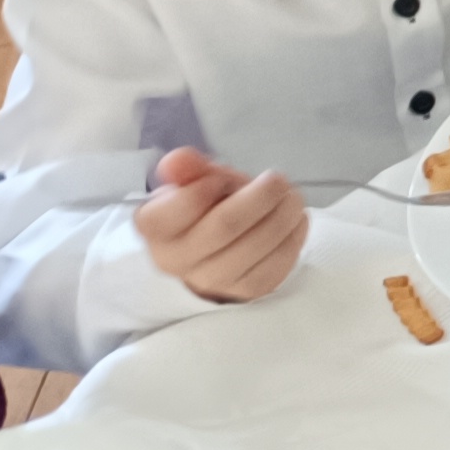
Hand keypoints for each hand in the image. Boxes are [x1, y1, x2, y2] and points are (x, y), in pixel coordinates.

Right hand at [137, 148, 304, 304]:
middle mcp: (175, 260)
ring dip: (284, 216)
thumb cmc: (204, 208)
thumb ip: (188, 169)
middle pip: (226, 225)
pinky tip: (296, 221)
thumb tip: (180, 159)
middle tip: (279, 180)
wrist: (215, 250)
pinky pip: (277, 264)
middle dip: (261, 197)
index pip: (178, 207)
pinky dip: (293, 237)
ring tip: (292, 198)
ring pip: (256, 246)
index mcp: (154, 227)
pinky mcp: (246, 290)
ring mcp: (211, 280)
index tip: (223, 177)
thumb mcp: (194, 181)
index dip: (208, 187)